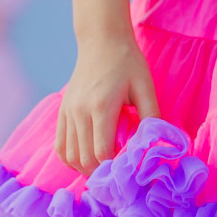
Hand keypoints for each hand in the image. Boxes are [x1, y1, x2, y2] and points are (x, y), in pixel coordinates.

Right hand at [56, 29, 158, 174]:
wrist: (101, 40)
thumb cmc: (127, 62)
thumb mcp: (145, 86)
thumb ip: (151, 116)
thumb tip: (156, 143)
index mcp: (101, 106)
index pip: (101, 153)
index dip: (114, 168)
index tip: (128, 170)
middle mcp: (79, 111)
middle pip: (84, 159)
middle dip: (101, 173)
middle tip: (118, 176)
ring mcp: (67, 112)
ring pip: (70, 155)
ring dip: (85, 168)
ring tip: (103, 170)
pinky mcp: (62, 111)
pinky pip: (60, 145)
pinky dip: (71, 158)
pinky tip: (86, 160)